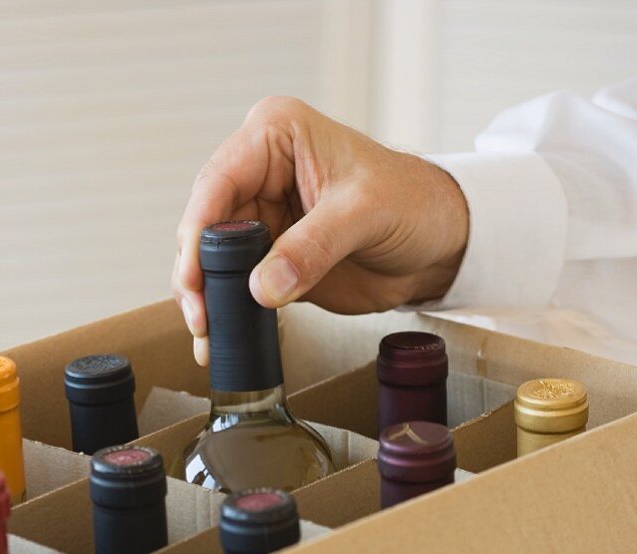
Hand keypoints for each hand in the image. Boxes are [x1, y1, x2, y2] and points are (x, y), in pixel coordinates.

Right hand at [172, 97, 468, 364]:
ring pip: (209, 258)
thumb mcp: (366, 213)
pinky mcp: (267, 255)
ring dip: (204, 297)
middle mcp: (258, 172)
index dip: (198, 233)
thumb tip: (262, 287)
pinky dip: (223, 310)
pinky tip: (218, 334)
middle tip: (200, 316)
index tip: (194, 276)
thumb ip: (312, 247)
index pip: (217, 183)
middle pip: (203, 224)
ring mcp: (260, 215)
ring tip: (207, 333)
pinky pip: (232, 283)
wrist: (442, 241)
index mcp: (274, 137)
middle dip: (195, 273)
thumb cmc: (414, 202)